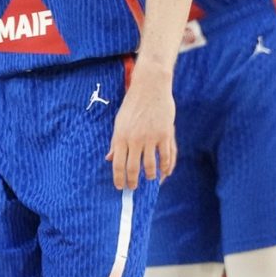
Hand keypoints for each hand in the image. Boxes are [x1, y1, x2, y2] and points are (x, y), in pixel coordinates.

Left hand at [106, 71, 175, 190]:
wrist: (150, 88)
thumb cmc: (132, 105)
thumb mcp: (119, 122)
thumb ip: (116, 142)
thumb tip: (109, 158)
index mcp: (121, 137)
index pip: (118, 165)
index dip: (119, 179)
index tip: (120, 187)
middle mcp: (135, 140)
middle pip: (133, 168)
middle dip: (133, 182)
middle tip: (133, 188)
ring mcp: (151, 138)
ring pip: (150, 165)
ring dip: (150, 176)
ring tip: (150, 179)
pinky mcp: (165, 134)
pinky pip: (166, 156)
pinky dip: (166, 167)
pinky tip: (164, 172)